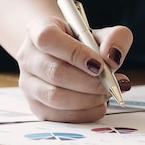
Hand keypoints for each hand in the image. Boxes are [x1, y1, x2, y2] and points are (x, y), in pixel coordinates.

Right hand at [16, 16, 132, 122]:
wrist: (65, 55)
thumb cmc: (83, 43)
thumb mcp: (102, 33)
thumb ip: (116, 38)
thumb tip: (112, 58)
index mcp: (39, 29)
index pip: (48, 39)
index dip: (75, 53)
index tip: (100, 64)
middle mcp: (28, 55)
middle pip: (55, 72)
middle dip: (89, 82)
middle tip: (112, 83)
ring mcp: (28, 82)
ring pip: (55, 97)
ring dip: (87, 99)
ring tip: (107, 92)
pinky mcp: (34, 105)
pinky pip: (58, 115)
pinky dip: (83, 113)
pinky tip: (99, 103)